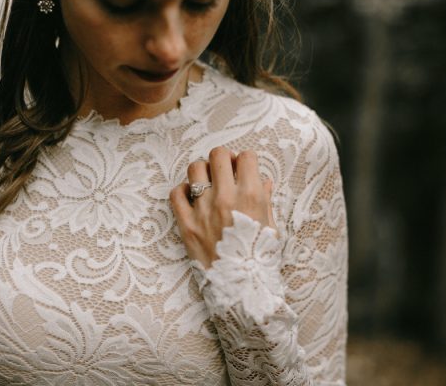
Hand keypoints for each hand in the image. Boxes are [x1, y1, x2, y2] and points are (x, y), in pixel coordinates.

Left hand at [170, 146, 276, 268]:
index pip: (247, 157)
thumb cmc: (259, 260)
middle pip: (218, 155)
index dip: (246, 160)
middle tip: (225, 169)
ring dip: (203, 171)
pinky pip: (176, 194)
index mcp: (251, 197)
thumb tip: (264, 181)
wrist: (240, 289)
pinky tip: (191, 197)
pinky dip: (182, 191)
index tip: (244, 168)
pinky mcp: (186, 224)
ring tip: (208, 182)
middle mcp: (226, 198)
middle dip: (224, 158)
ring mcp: (203, 210)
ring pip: (195, 169)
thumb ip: (266, 200)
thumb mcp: (270, 228)